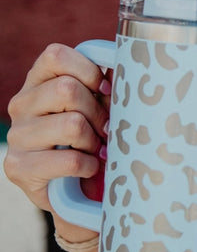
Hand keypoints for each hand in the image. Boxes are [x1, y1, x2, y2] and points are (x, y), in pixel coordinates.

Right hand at [3, 43, 109, 216]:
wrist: (74, 194)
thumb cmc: (90, 144)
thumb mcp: (95, 112)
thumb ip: (102, 90)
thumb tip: (125, 71)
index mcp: (38, 84)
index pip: (56, 56)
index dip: (89, 71)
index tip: (106, 91)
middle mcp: (21, 106)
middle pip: (68, 90)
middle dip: (97, 113)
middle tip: (105, 131)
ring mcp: (17, 137)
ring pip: (72, 125)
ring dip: (94, 142)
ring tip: (96, 151)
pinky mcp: (19, 168)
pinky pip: (70, 160)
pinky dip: (89, 166)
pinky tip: (88, 169)